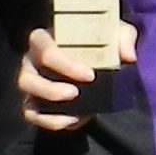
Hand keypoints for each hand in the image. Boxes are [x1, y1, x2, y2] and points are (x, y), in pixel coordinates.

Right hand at [18, 21, 135, 134]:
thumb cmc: (98, 41)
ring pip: (27, 97)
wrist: (95, 62)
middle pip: (27, 76)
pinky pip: (32, 115)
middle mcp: (31, 61)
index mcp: (46, 40)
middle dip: (51, 89)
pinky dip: (50, 121)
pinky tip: (73, 120)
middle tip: (76, 93)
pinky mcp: (35, 102)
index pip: (44, 49)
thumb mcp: (114, 33)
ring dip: (48, 104)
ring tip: (73, 110)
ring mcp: (31, 82)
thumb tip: (129, 56)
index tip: (90, 75)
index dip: (64, 64)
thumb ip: (124, 37)